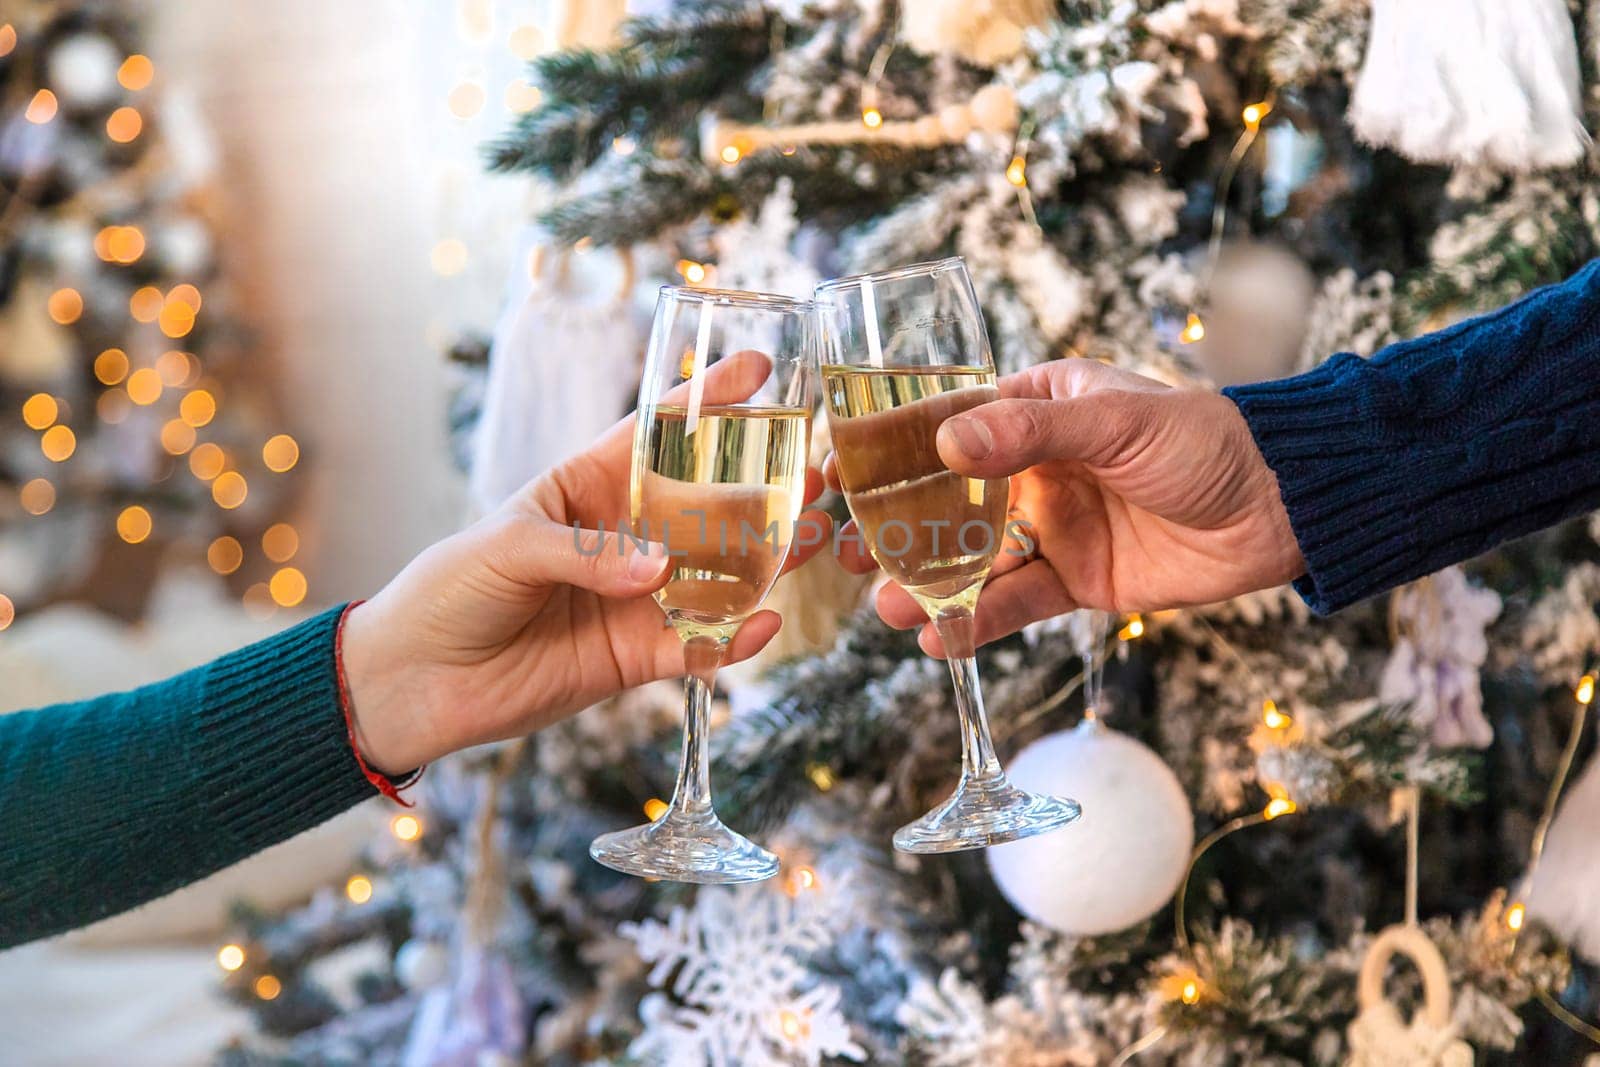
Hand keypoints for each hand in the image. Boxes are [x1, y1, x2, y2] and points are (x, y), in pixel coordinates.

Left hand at [342, 355, 831, 773]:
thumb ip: (585, 552)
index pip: (657, 436)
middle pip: (708, 507)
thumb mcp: (505, 547)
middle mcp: (624, 539)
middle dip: (763, 489)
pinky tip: (764, 625)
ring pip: (718, 575)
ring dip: (768, 560)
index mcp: (587, 488)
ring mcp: (637, 598)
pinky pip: (698, 645)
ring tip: (815, 539)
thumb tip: (658, 570)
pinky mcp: (638, 657)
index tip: (757, 370)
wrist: (415, 683)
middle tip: (814, 471)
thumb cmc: (448, 591)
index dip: (707, 403)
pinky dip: (733, 640)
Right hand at [832, 358, 1303, 656]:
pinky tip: (940, 640)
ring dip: (926, 584)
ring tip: (887, 608)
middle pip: (942, 500)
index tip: (833, 476)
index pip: (941, 427)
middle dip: (891, 529)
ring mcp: (1049, 527)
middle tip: (840, 556)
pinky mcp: (1074, 581)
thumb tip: (945, 445)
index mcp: (1032, 408)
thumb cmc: (1202, 439)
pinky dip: (977, 623)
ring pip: (970, 559)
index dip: (883, 453)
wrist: (1280, 507)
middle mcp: (1030, 469)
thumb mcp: (1113, 421)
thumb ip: (1029, 432)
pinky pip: (1014, 604)